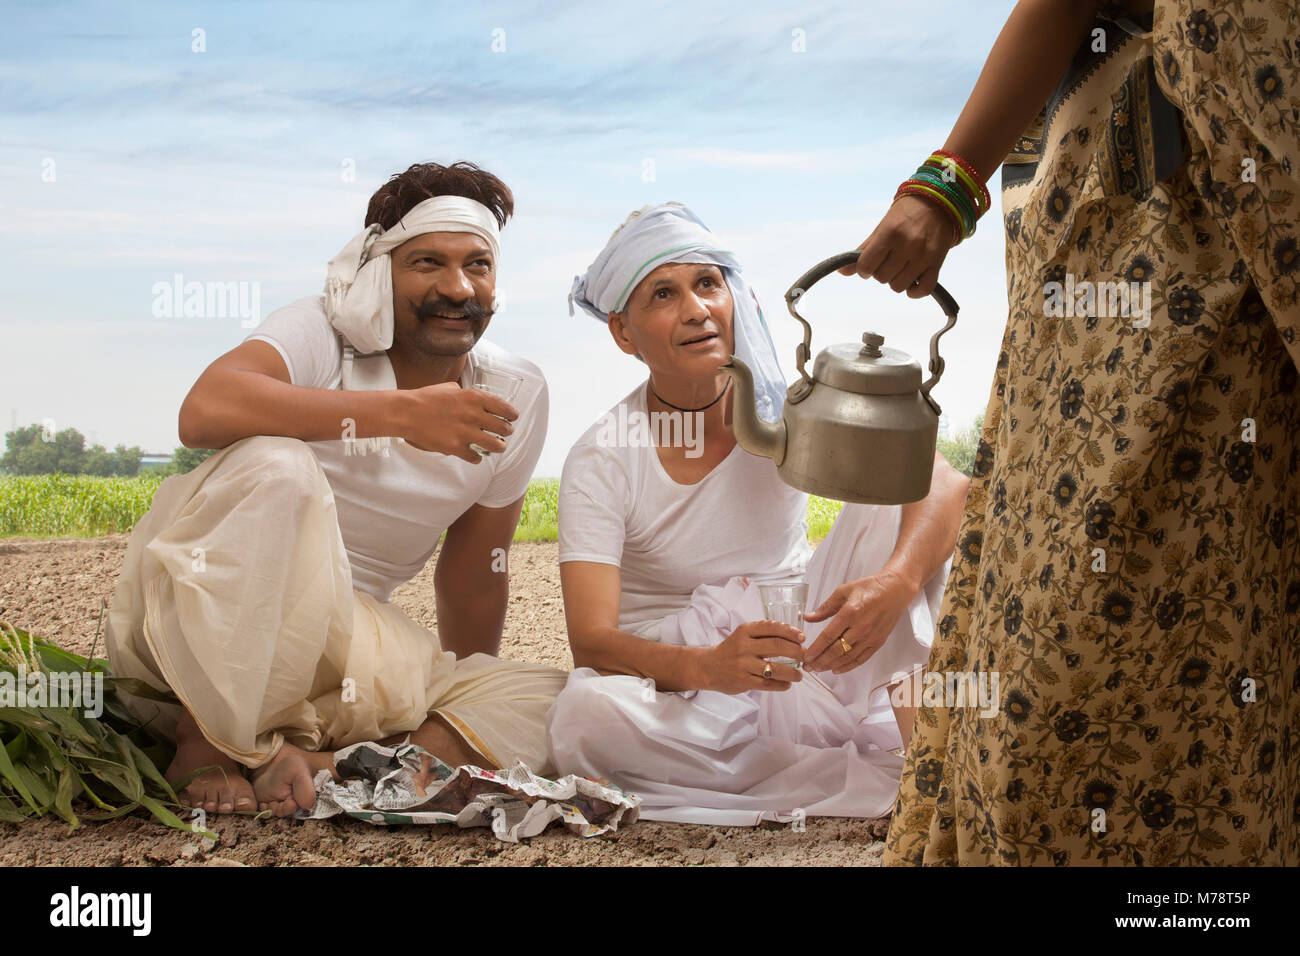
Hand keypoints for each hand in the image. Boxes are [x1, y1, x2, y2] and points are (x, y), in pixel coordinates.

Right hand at [398, 383, 517, 461]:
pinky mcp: (456, 447)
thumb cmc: (426, 398)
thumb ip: (466, 394)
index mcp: (474, 398)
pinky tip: (473, 455)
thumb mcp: (450, 388)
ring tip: (497, 447)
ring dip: (498, 447)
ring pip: (496, 445)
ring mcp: (466, 432)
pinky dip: (476, 458)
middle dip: (506, 432)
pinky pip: (475, 458)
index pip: (505, 408)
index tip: (513, 418)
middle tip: (504, 433)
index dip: (512, 415)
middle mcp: (474, 415)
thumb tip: (475, 399)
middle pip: (504, 428)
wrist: (407, 412)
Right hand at [697, 620, 804, 694]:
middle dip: (797, 651)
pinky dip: (782, 685)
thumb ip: (763, 632)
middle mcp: (744, 646)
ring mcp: (744, 665)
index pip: (773, 628)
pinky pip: (768, 684)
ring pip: (776, 668)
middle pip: (778, 646)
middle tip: (805, 656)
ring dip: (793, 673)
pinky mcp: (743, 681)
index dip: (791, 632)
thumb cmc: (731, 650)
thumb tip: (793, 635)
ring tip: (799, 675)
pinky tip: (787, 684)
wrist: (708, 667)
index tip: (802, 637)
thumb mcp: (743, 635)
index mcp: (745, 631)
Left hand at [802, 570, 914, 674]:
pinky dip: (848, 666)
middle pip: (836, 650)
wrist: (895, 591)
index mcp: (850, 613)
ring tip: (819, 669)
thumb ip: (825, 607)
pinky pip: (861, 659)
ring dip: (831, 665)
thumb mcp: (843, 591)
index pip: (829, 636)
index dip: (816, 649)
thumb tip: (808, 617)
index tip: (806, 656)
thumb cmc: (870, 588)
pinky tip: (837, 669)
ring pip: (847, 657)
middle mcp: (860, 628)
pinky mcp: (878, 642)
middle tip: (808, 667)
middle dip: (820, 661)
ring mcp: (870, 637)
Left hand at [837, 194, 957, 297]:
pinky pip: (923, 289)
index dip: (864, 269)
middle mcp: (908, 244)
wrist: (938, 203)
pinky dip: (915, 292)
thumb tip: (842, 272)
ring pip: (899, 286)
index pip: (867, 266)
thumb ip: (863, 250)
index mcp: (890, 233)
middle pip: (882, 278)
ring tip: (900, 268)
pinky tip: (911, 284)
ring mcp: (924, 255)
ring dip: (896, 281)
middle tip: (887, 262)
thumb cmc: (905, 215)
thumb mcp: (881, 227)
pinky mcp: (937, 263)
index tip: (868, 265)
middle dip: (880, 273)